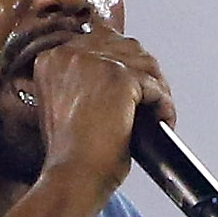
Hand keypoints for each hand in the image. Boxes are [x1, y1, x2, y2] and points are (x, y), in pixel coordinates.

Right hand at [11, 27, 170, 188]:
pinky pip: (154, 85)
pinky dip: (164, 106)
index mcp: (53, 59)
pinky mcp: (119, 76)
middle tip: (152, 101)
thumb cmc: (70, 153)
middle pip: (126, 48)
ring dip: (157, 90)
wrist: (73, 175)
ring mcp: (94, 62)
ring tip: (158, 114)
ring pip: (144, 64)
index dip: (124, 64)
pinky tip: (163, 121)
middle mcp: (70, 54)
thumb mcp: (65, 106)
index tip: (134, 85)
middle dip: (144, 74)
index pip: (101, 41)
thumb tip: (121, 73)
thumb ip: (84, 81)